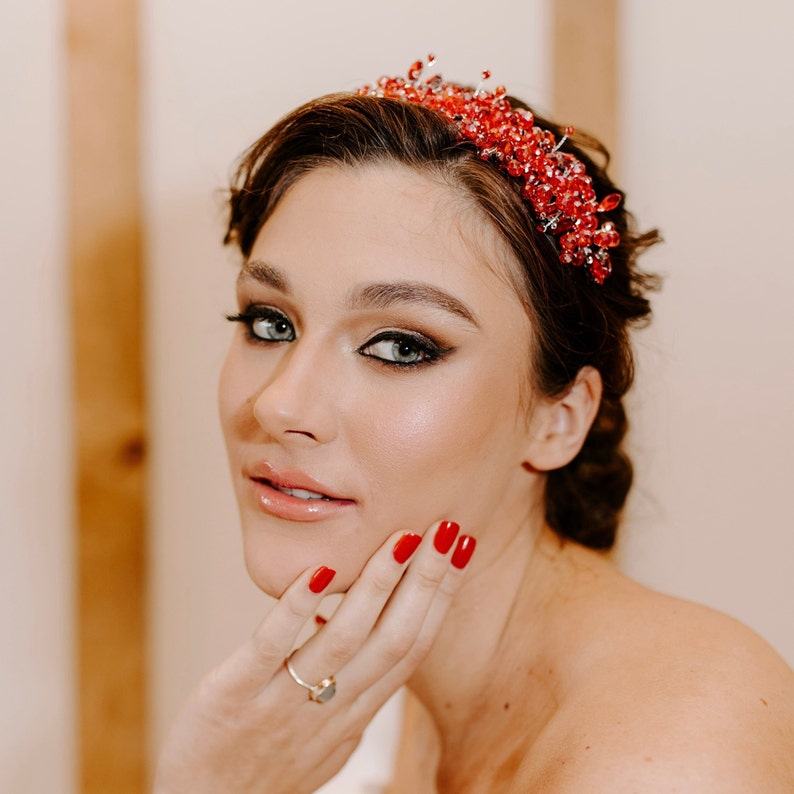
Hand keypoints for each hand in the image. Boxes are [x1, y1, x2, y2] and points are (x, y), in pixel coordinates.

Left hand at [153, 520, 475, 793]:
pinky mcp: (235, 694)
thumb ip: (356, 694)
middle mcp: (330, 710)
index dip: (441, 600)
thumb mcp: (328, 739)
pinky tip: (319, 572)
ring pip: (345, 639)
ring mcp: (284, 702)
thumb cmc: (268, 771)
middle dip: (425, 582)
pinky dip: (298, 609)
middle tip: (446, 531)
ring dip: (378, 586)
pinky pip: (271, 647)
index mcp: (355, 714)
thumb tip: (379, 652)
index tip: (460, 552)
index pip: (412, 649)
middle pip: (393, 640)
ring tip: (401, 540)